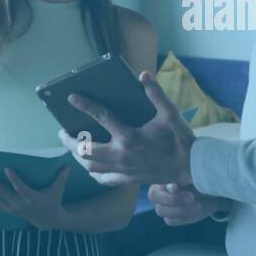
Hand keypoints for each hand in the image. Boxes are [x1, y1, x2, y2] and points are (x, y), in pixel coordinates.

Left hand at [0, 165, 70, 230]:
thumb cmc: (52, 201)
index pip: (22, 188)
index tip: (7, 168)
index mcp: (31, 197)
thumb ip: (61, 178)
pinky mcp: (6, 210)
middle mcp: (18, 204)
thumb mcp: (58, 190)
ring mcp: (10, 208)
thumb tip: (68, 165)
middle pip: (0, 192)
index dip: (15, 180)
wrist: (47, 220)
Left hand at [58, 70, 194, 186]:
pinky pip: (105, 180)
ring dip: (78, 157)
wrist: (191, 166)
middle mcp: (122, 154)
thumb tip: (143, 76)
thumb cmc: (181, 138)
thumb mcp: (170, 113)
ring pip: (90, 167)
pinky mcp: (129, 179)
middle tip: (64, 132)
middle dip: (69, 141)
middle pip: (85, 150)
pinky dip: (94, 173)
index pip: (101, 117)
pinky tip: (90, 168)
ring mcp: (123, 169)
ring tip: (74, 147)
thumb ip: (156, 94)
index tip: (72, 98)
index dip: (85, 105)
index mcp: (130, 136)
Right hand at [147, 183, 228, 226]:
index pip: (155, 181)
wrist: (212, 194)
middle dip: (173, 198)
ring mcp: (163, 206)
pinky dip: (183, 217)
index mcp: (162, 178)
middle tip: (192, 197)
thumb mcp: (193, 177)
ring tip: (198, 205)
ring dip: (181, 209)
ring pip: (161, 210)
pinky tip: (195, 211)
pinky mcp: (170, 218)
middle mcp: (159, 192)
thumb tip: (172, 186)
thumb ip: (182, 179)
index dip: (164, 185)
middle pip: (154, 196)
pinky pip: (170, 220)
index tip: (177, 186)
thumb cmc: (201, 180)